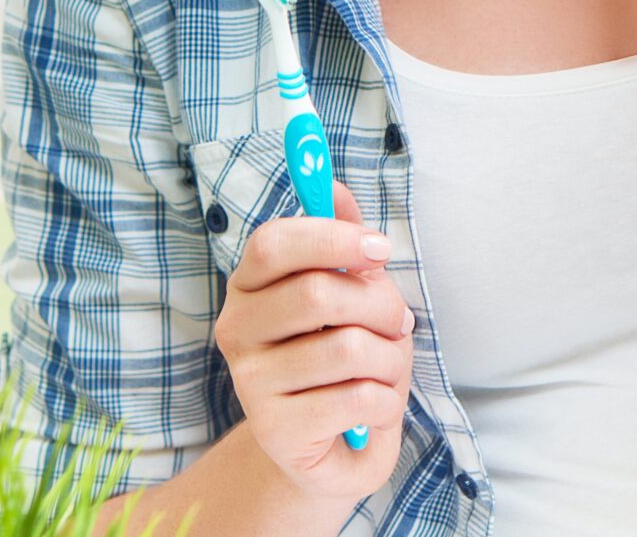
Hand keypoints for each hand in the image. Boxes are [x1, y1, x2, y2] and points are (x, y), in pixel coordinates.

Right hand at [213, 181, 414, 507]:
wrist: (327, 451)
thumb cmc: (341, 362)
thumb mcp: (348, 295)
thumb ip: (341, 240)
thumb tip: (333, 185)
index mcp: (249, 287)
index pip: (273, 243)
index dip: (331, 237)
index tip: (380, 247)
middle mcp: (237, 331)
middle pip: (316, 292)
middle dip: (380, 304)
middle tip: (400, 322)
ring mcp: (250, 384)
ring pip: (347, 347)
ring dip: (391, 358)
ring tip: (386, 369)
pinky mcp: (277, 431)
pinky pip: (358, 397)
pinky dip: (387, 401)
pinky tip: (375, 408)